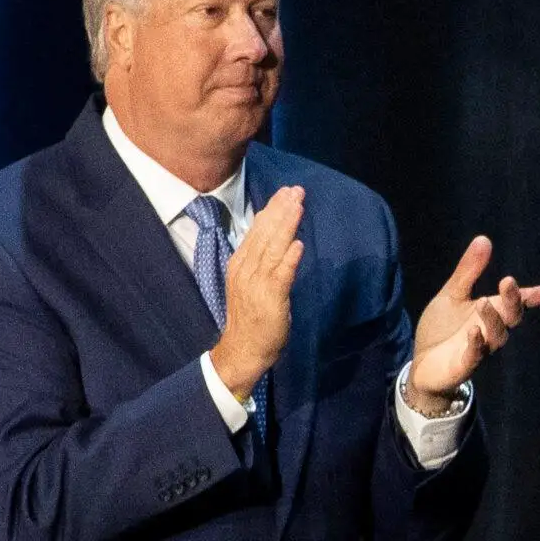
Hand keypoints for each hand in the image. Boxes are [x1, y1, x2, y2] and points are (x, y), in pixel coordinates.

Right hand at [210, 186, 304, 398]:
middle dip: (281, 210)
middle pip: (265, 234)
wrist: (242, 350)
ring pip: (273, 249)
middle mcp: (246, 269)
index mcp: (240, 263)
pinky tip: (298, 245)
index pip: (257, 230)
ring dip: (286, 226)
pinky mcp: (270, 299)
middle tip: (296, 190)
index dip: (271, 210)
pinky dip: (289, 259)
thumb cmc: (250, 316)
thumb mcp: (251, 281)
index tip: (285, 192)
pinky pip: (280, 276)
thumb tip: (276, 235)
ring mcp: (257, 283)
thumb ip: (261, 258)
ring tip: (298, 206)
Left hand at [405, 236, 539, 415]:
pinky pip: (475, 355)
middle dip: (512, 301)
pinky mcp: (464, 364)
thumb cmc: (442, 328)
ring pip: (496, 336)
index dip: (530, 297)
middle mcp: (489, 330)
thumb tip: (484, 239)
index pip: (514, 303)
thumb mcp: (452, 294)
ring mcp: (479, 348)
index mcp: (489, 311)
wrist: (422, 363)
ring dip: (492, 319)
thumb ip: (468, 271)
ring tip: (483, 302)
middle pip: (510, 317)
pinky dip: (476, 344)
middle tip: (507, 282)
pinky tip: (473, 331)